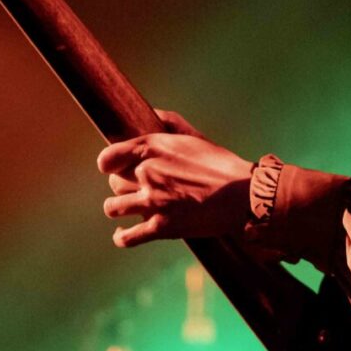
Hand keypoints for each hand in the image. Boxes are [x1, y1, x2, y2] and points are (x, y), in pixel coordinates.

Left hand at [96, 109, 254, 247]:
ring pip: (113, 207)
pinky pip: (126, 237)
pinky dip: (122, 236)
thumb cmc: (221, 164)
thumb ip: (171, 122)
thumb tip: (153, 112)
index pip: (108, 158)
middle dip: (123, 184)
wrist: (242, 195)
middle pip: (114, 182)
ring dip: (120, 208)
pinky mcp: (161, 227)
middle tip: (136, 187)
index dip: (109, 163)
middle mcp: (147, 174)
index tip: (113, 167)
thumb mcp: (195, 137)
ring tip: (130, 208)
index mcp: (153, 148)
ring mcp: (152, 202)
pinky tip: (123, 234)